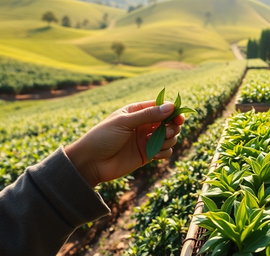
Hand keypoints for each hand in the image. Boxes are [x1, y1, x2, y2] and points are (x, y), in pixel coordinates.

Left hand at [64, 101, 184, 186]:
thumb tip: (171, 107)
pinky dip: (165, 152)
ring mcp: (146, 140)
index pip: (160, 107)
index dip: (172, 110)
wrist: (91, 162)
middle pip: (169, 121)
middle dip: (174, 126)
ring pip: (170, 136)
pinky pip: (164, 151)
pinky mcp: (147, 154)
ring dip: (170, 139)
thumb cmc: (103, 137)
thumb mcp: (124, 122)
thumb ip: (148, 115)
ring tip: (161, 142)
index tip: (178, 116)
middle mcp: (144, 124)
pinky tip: (156, 155)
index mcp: (137, 112)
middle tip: (170, 131)